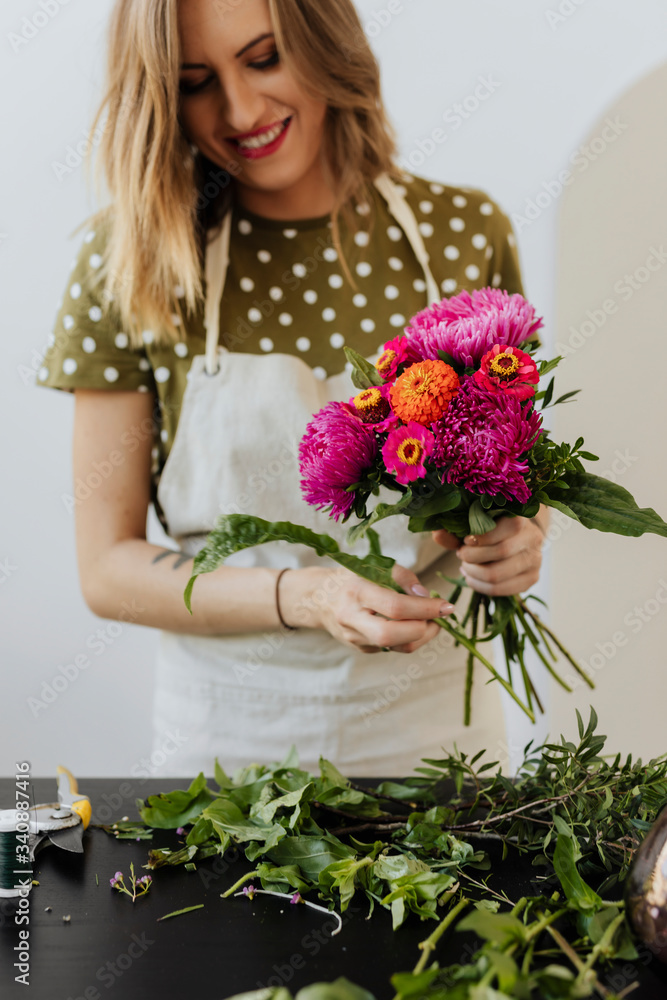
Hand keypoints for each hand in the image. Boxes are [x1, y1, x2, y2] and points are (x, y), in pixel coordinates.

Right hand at [284, 565, 453, 654]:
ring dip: (423, 637)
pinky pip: (394, 649)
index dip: (425, 608)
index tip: (446, 606)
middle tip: (439, 617)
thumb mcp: (374, 566)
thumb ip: (403, 577)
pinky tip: (414, 625)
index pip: (395, 606)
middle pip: (393, 635)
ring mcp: (355, 638)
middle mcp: (352, 618)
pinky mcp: (362, 649)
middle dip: (424, 628)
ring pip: (398, 648)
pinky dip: (410, 638)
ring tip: (431, 621)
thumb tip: (427, 597)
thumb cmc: (352, 578)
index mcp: (356, 592)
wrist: (319, 598)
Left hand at [441, 514, 545, 596]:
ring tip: (465, 567)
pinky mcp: (531, 579)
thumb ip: (455, 530)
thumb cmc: (490, 530)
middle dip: (473, 556)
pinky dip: (480, 586)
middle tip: (461, 555)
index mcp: (522, 518)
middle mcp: (533, 538)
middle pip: (501, 551)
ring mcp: (535, 561)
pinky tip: (472, 578)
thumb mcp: (474, 525)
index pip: (509, 525)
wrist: (515, 539)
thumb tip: (437, 534)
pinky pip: (500, 590)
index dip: (482, 535)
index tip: (466, 539)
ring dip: (474, 573)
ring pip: (498, 575)